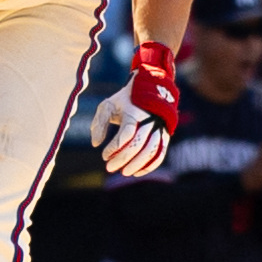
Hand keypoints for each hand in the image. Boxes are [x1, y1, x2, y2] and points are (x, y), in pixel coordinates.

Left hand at [89, 42, 178, 176]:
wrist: (150, 89)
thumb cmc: (124, 100)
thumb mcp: (108, 106)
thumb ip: (99, 123)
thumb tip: (95, 144)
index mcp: (134, 113)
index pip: (125, 135)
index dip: (114, 148)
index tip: (104, 156)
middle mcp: (149, 121)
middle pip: (138, 145)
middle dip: (123, 159)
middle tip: (109, 168)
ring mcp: (159, 129)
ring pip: (151, 151)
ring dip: (137, 165)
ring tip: (124, 173)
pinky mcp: (165, 135)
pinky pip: (160, 153)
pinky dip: (150, 165)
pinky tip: (137, 173)